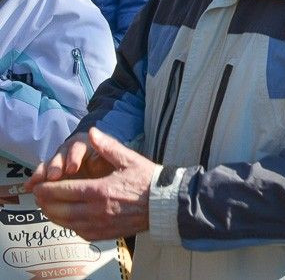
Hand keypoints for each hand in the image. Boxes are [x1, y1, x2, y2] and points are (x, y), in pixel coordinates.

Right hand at [27, 131, 115, 188]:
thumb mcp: (116, 158)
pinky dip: (35, 181)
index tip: (72, 169)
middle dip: (55, 165)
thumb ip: (109, 149)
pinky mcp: (52, 174)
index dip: (74, 157)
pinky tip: (28, 188)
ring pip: (49, 164)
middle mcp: (71, 151)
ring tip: (36, 184)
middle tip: (53, 177)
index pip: (78, 147)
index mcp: (87, 145)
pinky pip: (42, 175)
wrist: (107, 176)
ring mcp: (60, 162)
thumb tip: (95, 135)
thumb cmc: (112, 166)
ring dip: (42, 173)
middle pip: (60, 155)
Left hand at [29, 128, 155, 240]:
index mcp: (100, 190)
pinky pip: (78, 232)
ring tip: (48, 207)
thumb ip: (108, 146)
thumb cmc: (148, 180)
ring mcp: (100, 225)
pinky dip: (67, 225)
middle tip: (39, 196)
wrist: (165, 204)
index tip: (38, 185)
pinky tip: (67, 218)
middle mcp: (96, 211)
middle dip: (45, 202)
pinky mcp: (104, 234)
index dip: (47, 189)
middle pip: (59, 210)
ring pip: (66, 223)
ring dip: (52, 215)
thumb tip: (92, 131)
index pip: (63, 191)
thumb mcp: (129, 159)